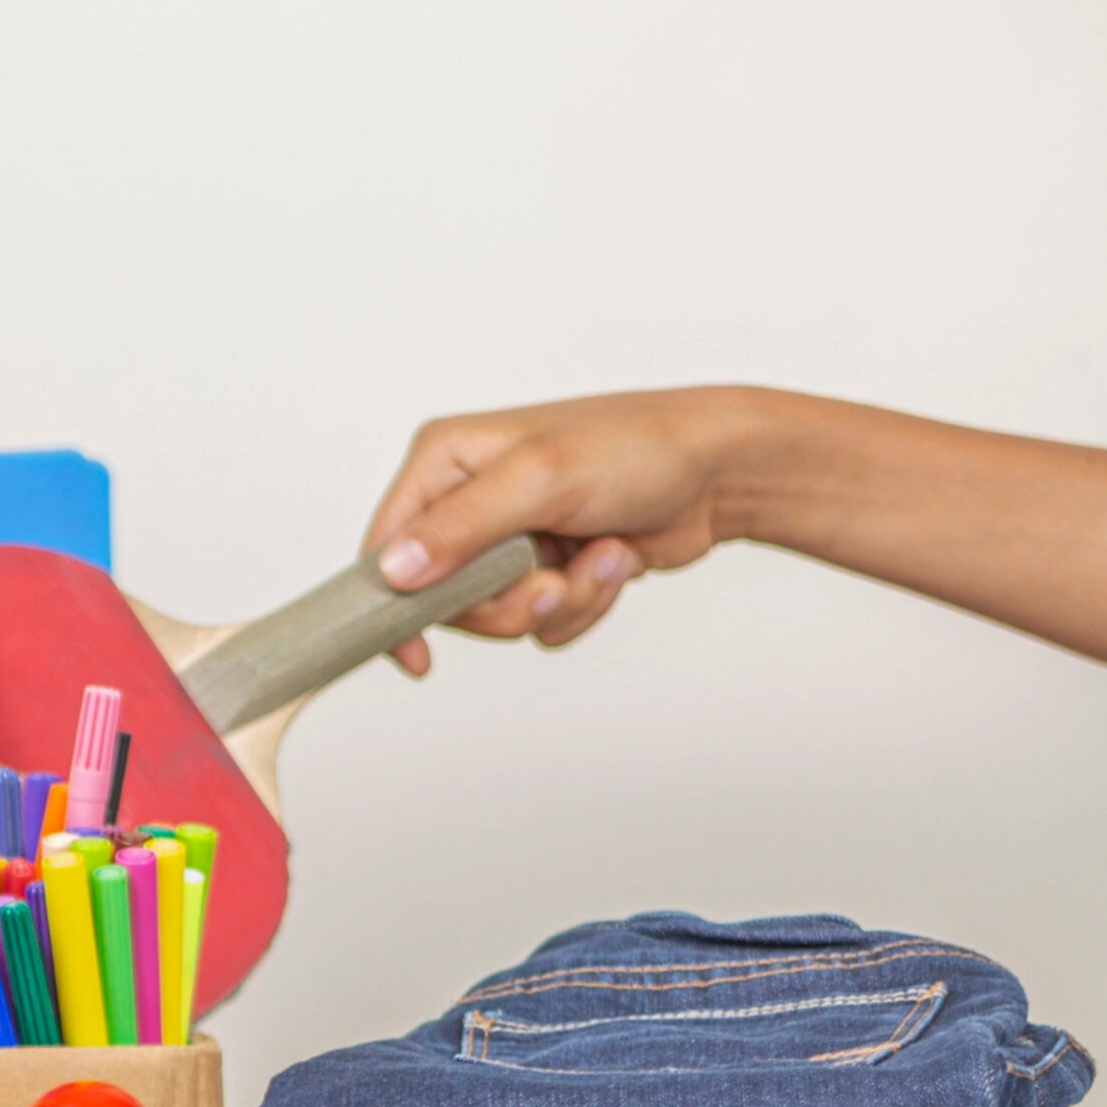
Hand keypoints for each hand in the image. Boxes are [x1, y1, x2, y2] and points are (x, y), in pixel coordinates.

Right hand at [364, 387, 767, 673]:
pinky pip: (540, 621)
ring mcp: (508, 536)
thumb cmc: (639, 448)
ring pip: (497, 615)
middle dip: (507, 603)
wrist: (721, 469)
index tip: (415, 658)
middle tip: (551, 582)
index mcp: (445, 461)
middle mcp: (468, 498)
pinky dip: (582, 604)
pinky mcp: (546, 566)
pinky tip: (612, 559)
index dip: (392, 607)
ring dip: (558, 601)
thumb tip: (394, 571)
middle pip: (442, 597)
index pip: (385, 548)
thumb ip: (461, 528)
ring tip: (600, 557)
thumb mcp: (541, 480)